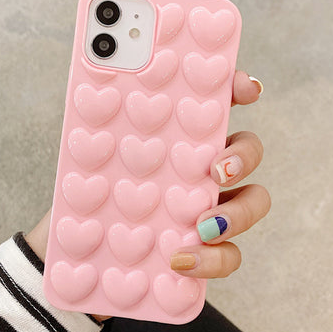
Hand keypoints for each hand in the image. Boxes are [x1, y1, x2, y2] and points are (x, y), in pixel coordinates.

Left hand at [25, 72, 265, 317]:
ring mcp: (209, 207)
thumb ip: (98, 117)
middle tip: (217, 169)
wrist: (79, 248)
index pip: (217, 104)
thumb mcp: (88, 153)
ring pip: (253, 202)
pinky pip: (229, 255)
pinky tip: (180, 260)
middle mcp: (202, 169)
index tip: (248, 91)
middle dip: (243, 156)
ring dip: (238, 213)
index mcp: (180, 138)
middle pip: (248, 151)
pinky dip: (214, 259)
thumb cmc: (90, 192)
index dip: (240, 90)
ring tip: (203, 226)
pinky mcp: (206, 250)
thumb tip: (98, 70)